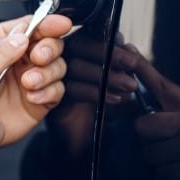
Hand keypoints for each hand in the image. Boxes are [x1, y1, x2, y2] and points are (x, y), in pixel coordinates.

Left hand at [0, 14, 71, 145]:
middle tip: (38, 57)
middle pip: (50, 44)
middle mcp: (19, 59)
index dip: (47, 23)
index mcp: (2, 43)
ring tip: (28, 82)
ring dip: (47, 72)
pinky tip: (32, 96)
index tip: (60, 24)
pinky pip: (56, 91)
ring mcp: (31, 79)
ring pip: (57, 66)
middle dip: (49, 48)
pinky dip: (48, 91)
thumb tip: (22, 35)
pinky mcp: (39, 101)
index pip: (29, 26)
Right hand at [44, 32, 139, 155]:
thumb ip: (123, 66)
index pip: (89, 35)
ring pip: (73, 65)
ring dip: (105, 75)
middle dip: (107, 53)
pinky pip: (68, 88)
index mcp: (77, 50)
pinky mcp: (46, 96)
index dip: (110, 42)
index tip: (132, 56)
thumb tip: (131, 48)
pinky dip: (93, 92)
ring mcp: (50, 76)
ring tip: (129, 87)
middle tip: (132, 65)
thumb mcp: (119, 85)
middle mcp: (60, 58)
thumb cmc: (102, 110)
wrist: (84, 143)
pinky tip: (114, 99)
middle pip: (78, 45)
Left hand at [130, 46, 179, 179]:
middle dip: (148, 141)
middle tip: (169, 146)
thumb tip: (132, 93)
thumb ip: (169, 108)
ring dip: (159, 162)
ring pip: (148, 153)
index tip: (126, 50)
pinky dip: (169, 177)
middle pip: (141, 126)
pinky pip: (161, 172)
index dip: (140, 67)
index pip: (161, 84)